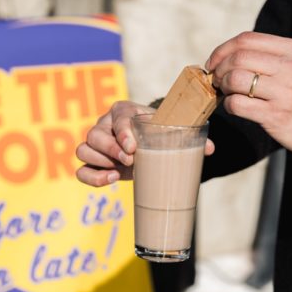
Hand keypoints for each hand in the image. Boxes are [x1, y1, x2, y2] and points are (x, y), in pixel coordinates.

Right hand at [76, 100, 215, 186]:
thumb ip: (190, 138)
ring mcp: (96, 144)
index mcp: (123, 111)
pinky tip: (110, 180)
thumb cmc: (158, 133)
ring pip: (84, 149)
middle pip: (95, 134)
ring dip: (100, 162)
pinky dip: (92, 176)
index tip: (133, 147)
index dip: (123, 132)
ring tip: (118, 172)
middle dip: (110, 149)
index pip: (118, 118)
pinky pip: (81, 170)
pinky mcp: (93, 162)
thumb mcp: (171, 131)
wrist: (148, 142)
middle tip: (130, 160)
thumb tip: (210, 149)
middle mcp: (105, 125)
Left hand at [205, 32, 291, 157]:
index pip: (247, 39)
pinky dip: (229, 105)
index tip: (215, 62)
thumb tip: (230, 56)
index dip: (223, 50)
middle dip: (219, 69)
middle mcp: (291, 68)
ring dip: (223, 86)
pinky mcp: (275, 116)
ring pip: (235, 79)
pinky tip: (235, 107)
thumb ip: (271, 57)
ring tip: (227, 93)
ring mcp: (284, 92)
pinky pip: (237, 104)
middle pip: (238, 58)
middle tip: (217, 79)